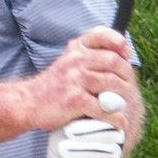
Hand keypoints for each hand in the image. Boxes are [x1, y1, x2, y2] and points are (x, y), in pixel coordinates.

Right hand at [20, 26, 137, 136]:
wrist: (27, 102)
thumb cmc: (54, 85)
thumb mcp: (68, 62)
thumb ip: (89, 57)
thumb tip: (122, 60)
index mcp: (76, 49)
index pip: (101, 34)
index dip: (119, 43)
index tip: (126, 56)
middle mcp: (75, 60)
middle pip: (113, 61)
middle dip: (127, 76)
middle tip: (129, 89)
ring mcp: (75, 79)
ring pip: (112, 83)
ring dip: (124, 98)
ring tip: (125, 107)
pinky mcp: (75, 100)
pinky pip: (103, 108)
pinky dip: (115, 118)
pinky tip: (119, 123)